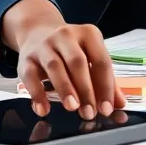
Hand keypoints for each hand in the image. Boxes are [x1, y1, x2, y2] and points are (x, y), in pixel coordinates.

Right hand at [2, 0, 124, 120]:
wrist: (38, 31)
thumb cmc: (70, 49)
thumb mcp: (90, 57)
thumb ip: (105, 80)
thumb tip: (119, 104)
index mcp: (88, 34)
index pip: (101, 61)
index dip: (105, 86)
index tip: (107, 108)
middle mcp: (66, 36)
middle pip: (77, 62)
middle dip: (85, 89)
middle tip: (90, 113)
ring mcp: (44, 45)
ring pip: (55, 66)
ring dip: (64, 89)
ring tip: (72, 107)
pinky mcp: (26, 58)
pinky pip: (30, 76)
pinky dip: (37, 94)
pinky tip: (44, 109)